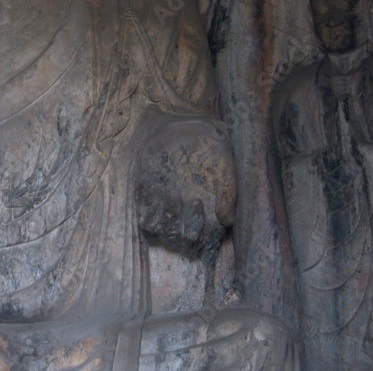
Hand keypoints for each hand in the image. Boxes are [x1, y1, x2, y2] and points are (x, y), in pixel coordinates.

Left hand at [135, 121, 235, 258]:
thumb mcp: (224, 166)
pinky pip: (145, 222)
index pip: (202, 244)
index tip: (202, 206)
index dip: (202, 234)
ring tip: (172, 198)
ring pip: (161, 237)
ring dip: (166, 225)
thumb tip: (226, 221)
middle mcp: (184, 217)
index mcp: (206, 215)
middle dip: (184, 230)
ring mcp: (165, 210)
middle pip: (180, 244)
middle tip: (191, 201)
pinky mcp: (147, 199)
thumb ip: (227, 193)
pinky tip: (157, 194)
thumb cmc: (209, 148)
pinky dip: (149, 217)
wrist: (184, 127)